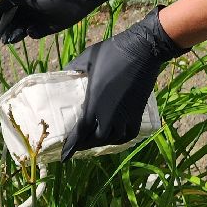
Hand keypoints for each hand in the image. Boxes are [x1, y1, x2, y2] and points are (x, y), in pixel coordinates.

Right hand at [0, 0, 117, 43]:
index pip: (6, 13)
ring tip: (9, 41)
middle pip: (13, 23)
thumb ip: (12, 1)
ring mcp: (38, 19)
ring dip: (15, 34)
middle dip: (4, 32)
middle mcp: (29, 10)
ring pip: (22, 29)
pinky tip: (29, 32)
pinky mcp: (48, 28)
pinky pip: (35, 33)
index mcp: (23, 0)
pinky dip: (30, 34)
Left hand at [61, 9, 183, 160]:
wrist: (142, 50)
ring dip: (102, 143)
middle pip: (96, 139)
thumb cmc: (112, 52)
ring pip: (113, 139)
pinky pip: (129, 134)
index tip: (64, 157)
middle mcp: (110, 114)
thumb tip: (64, 72)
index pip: (80, 132)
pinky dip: (121, 139)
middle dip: (85, 145)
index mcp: (94, 103)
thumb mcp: (87, 59)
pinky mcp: (138, 112)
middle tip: (77, 145)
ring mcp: (126, 115)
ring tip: (94, 141)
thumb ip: (73, 68)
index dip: (72, 146)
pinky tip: (115, 137)